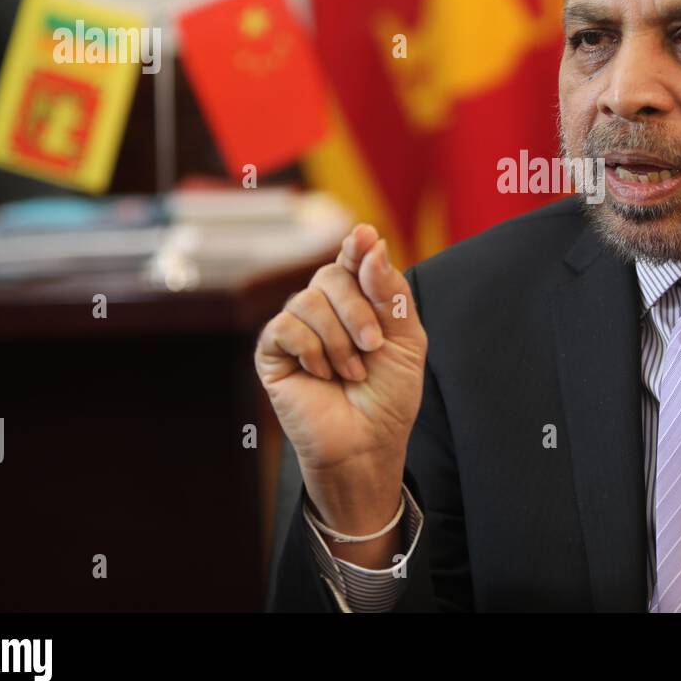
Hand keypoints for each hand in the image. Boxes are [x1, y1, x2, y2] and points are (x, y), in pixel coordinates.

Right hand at [256, 224, 426, 534]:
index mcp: (359, 299)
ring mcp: (297, 327)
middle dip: (358, 311)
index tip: (365, 236)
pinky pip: (286, 327)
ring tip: (352, 373)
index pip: (353, 258)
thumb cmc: (389, 395)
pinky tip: (322, 375)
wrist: (368, 444)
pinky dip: (311, 351)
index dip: (357, 246)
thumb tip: (371, 242)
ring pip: (308, 300)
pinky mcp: (273, 351)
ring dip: (338, 341)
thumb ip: (391, 292)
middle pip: (331, 275)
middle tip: (372, 347)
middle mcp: (324, 307)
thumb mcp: (406, 340)